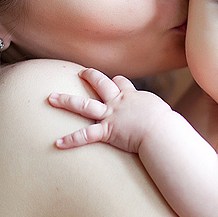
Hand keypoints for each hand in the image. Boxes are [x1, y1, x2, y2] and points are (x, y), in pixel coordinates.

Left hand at [48, 68, 169, 152]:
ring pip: (84, 105)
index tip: (114, 82)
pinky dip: (71, 140)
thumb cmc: (166, 126)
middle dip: (89, 77)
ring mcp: (111, 115)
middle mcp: (119, 102)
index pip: (121, 83)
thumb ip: (156, 115)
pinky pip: (86, 135)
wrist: (162, 131)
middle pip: (100, 83)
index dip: (116, 82)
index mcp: (133, 96)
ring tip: (51, 98)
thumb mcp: (162, 114)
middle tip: (79, 73)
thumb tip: (166, 124)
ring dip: (66, 101)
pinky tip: (57, 143)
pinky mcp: (108, 131)